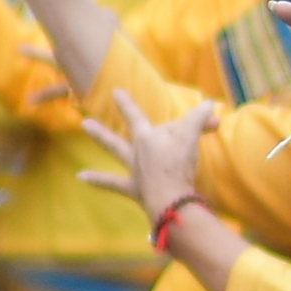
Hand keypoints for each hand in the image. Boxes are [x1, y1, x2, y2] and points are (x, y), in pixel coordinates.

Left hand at [75, 97, 214, 222]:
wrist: (170, 199)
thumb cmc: (179, 167)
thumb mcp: (191, 138)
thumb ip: (198, 119)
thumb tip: (210, 104)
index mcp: (147, 138)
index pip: (137, 116)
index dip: (128, 104)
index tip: (116, 91)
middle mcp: (137, 152)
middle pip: (124, 131)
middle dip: (116, 119)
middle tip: (97, 106)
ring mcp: (134, 170)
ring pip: (115, 150)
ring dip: (100, 137)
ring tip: (85, 125)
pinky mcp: (135, 189)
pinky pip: (113, 184)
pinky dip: (98, 180)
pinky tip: (80, 175)